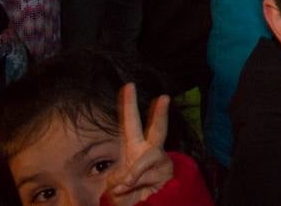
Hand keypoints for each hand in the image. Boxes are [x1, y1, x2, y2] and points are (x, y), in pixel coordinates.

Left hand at [103, 84, 171, 204]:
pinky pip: (153, 173)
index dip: (128, 105)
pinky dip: (140, 183)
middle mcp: (148, 152)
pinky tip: (136, 190)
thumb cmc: (126, 196)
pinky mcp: (167, 174)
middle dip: (160, 114)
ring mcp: (160, 163)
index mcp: (132, 150)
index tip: (128, 86)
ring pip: (152, 155)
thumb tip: (124, 181)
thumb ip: (118, 179)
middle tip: (164, 98)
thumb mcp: (113, 186)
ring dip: (137, 170)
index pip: (130, 124)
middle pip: (157, 129)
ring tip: (124, 184)